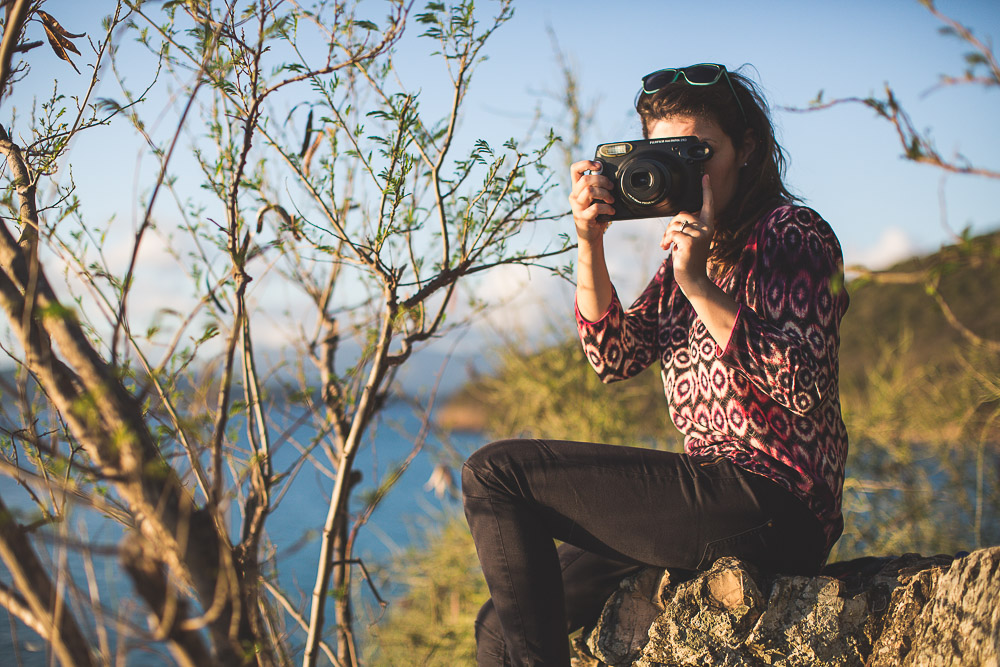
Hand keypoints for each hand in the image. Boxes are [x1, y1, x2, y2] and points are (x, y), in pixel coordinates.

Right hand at [569, 160, 614, 242]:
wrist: (591, 236)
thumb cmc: (595, 216)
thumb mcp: (596, 198)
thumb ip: (599, 187)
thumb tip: (610, 176)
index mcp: (577, 189)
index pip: (575, 169)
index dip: (586, 163)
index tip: (599, 165)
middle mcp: (574, 197)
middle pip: (585, 179)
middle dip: (602, 180)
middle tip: (611, 187)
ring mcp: (577, 208)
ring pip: (589, 191)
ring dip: (605, 194)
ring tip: (611, 200)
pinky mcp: (583, 218)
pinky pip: (595, 207)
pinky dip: (607, 208)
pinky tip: (611, 211)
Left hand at [660, 174, 714, 294]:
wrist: (693, 280)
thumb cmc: (688, 260)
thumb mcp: (689, 240)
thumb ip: (687, 228)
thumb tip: (677, 220)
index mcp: (708, 226)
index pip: (708, 205)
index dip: (706, 190)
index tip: (705, 176)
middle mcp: (707, 228)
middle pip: (683, 213)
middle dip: (671, 225)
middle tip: (668, 240)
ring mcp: (700, 234)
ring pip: (675, 224)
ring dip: (667, 235)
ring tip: (668, 246)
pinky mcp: (690, 241)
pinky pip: (672, 233)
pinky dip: (666, 240)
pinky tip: (668, 249)